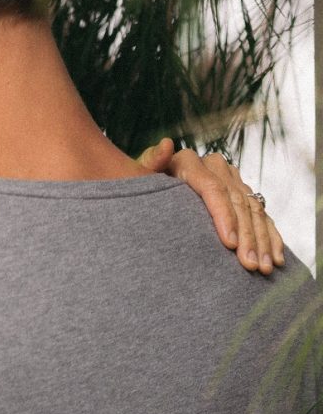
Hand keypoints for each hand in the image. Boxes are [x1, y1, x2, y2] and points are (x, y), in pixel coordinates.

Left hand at [138, 138, 284, 274]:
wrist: (148, 184)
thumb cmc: (137, 186)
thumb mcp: (138, 175)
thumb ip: (150, 162)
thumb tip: (166, 145)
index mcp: (189, 162)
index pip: (213, 189)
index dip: (224, 217)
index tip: (230, 244)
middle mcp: (214, 167)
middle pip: (237, 203)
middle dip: (247, 236)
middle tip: (250, 265)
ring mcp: (230, 178)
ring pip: (253, 210)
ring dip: (262, 241)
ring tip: (264, 268)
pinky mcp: (241, 191)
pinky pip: (261, 215)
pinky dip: (270, 237)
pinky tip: (276, 258)